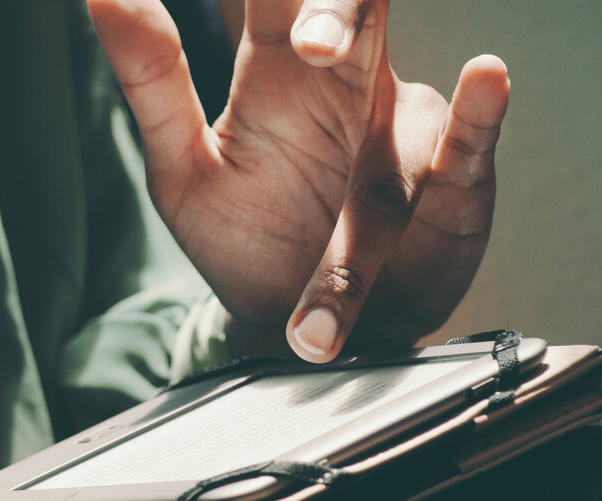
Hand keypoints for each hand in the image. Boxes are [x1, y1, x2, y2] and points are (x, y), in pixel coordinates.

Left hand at [88, 0, 509, 361]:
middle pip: (347, 11)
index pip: (273, 0)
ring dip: (357, 45)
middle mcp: (347, 86)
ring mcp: (399, 133)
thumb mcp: (181, 165)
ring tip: (313, 44)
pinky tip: (484, 80)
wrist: (290, 333)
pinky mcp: (445, 188)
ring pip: (396, 76)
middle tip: (280, 13)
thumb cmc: (243, 238)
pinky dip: (477, 118)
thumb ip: (150, 80)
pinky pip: (466, 148)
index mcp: (276, 75)